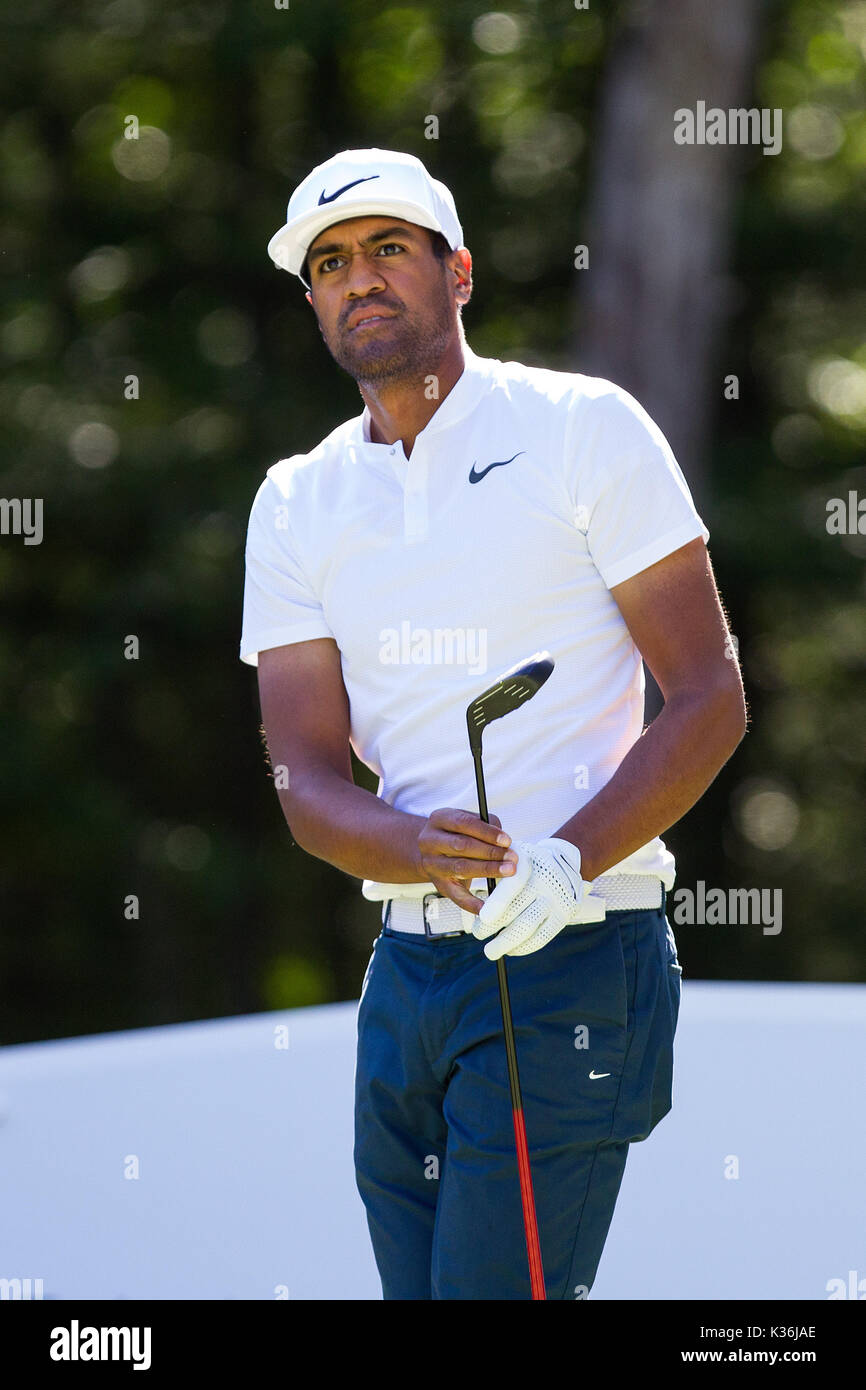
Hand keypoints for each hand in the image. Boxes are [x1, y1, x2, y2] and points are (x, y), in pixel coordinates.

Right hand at [416, 808, 518, 912]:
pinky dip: (471, 903)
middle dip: (490, 852)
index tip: (507, 841)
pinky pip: (455, 895)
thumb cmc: (458, 833)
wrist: (434, 851)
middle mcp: (430, 841)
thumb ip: (487, 826)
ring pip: (460, 867)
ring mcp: (431, 864)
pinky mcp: (438, 883)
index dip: (487, 832)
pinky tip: (485, 907)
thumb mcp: (468, 822)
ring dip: (487, 870)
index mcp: (439, 819)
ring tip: (508, 870)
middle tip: (512, 857)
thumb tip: (506, 843)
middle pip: (461, 846)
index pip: (464, 823)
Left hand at [472, 837, 604, 958]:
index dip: (499, 902)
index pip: (514, 884)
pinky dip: (524, 947)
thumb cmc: (526, 866)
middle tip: (478, 934)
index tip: (483, 918)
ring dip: (506, 943)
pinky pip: (542, 937)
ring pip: (528, 927)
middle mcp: (545, 881)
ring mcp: (556, 899)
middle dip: (494, 927)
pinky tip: (510, 950)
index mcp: (529, 864)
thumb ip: (494, 875)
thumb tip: (476, 908)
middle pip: (518, 910)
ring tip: (490, 951)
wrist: (564, 863)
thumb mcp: (511, 859)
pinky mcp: (564, 915)